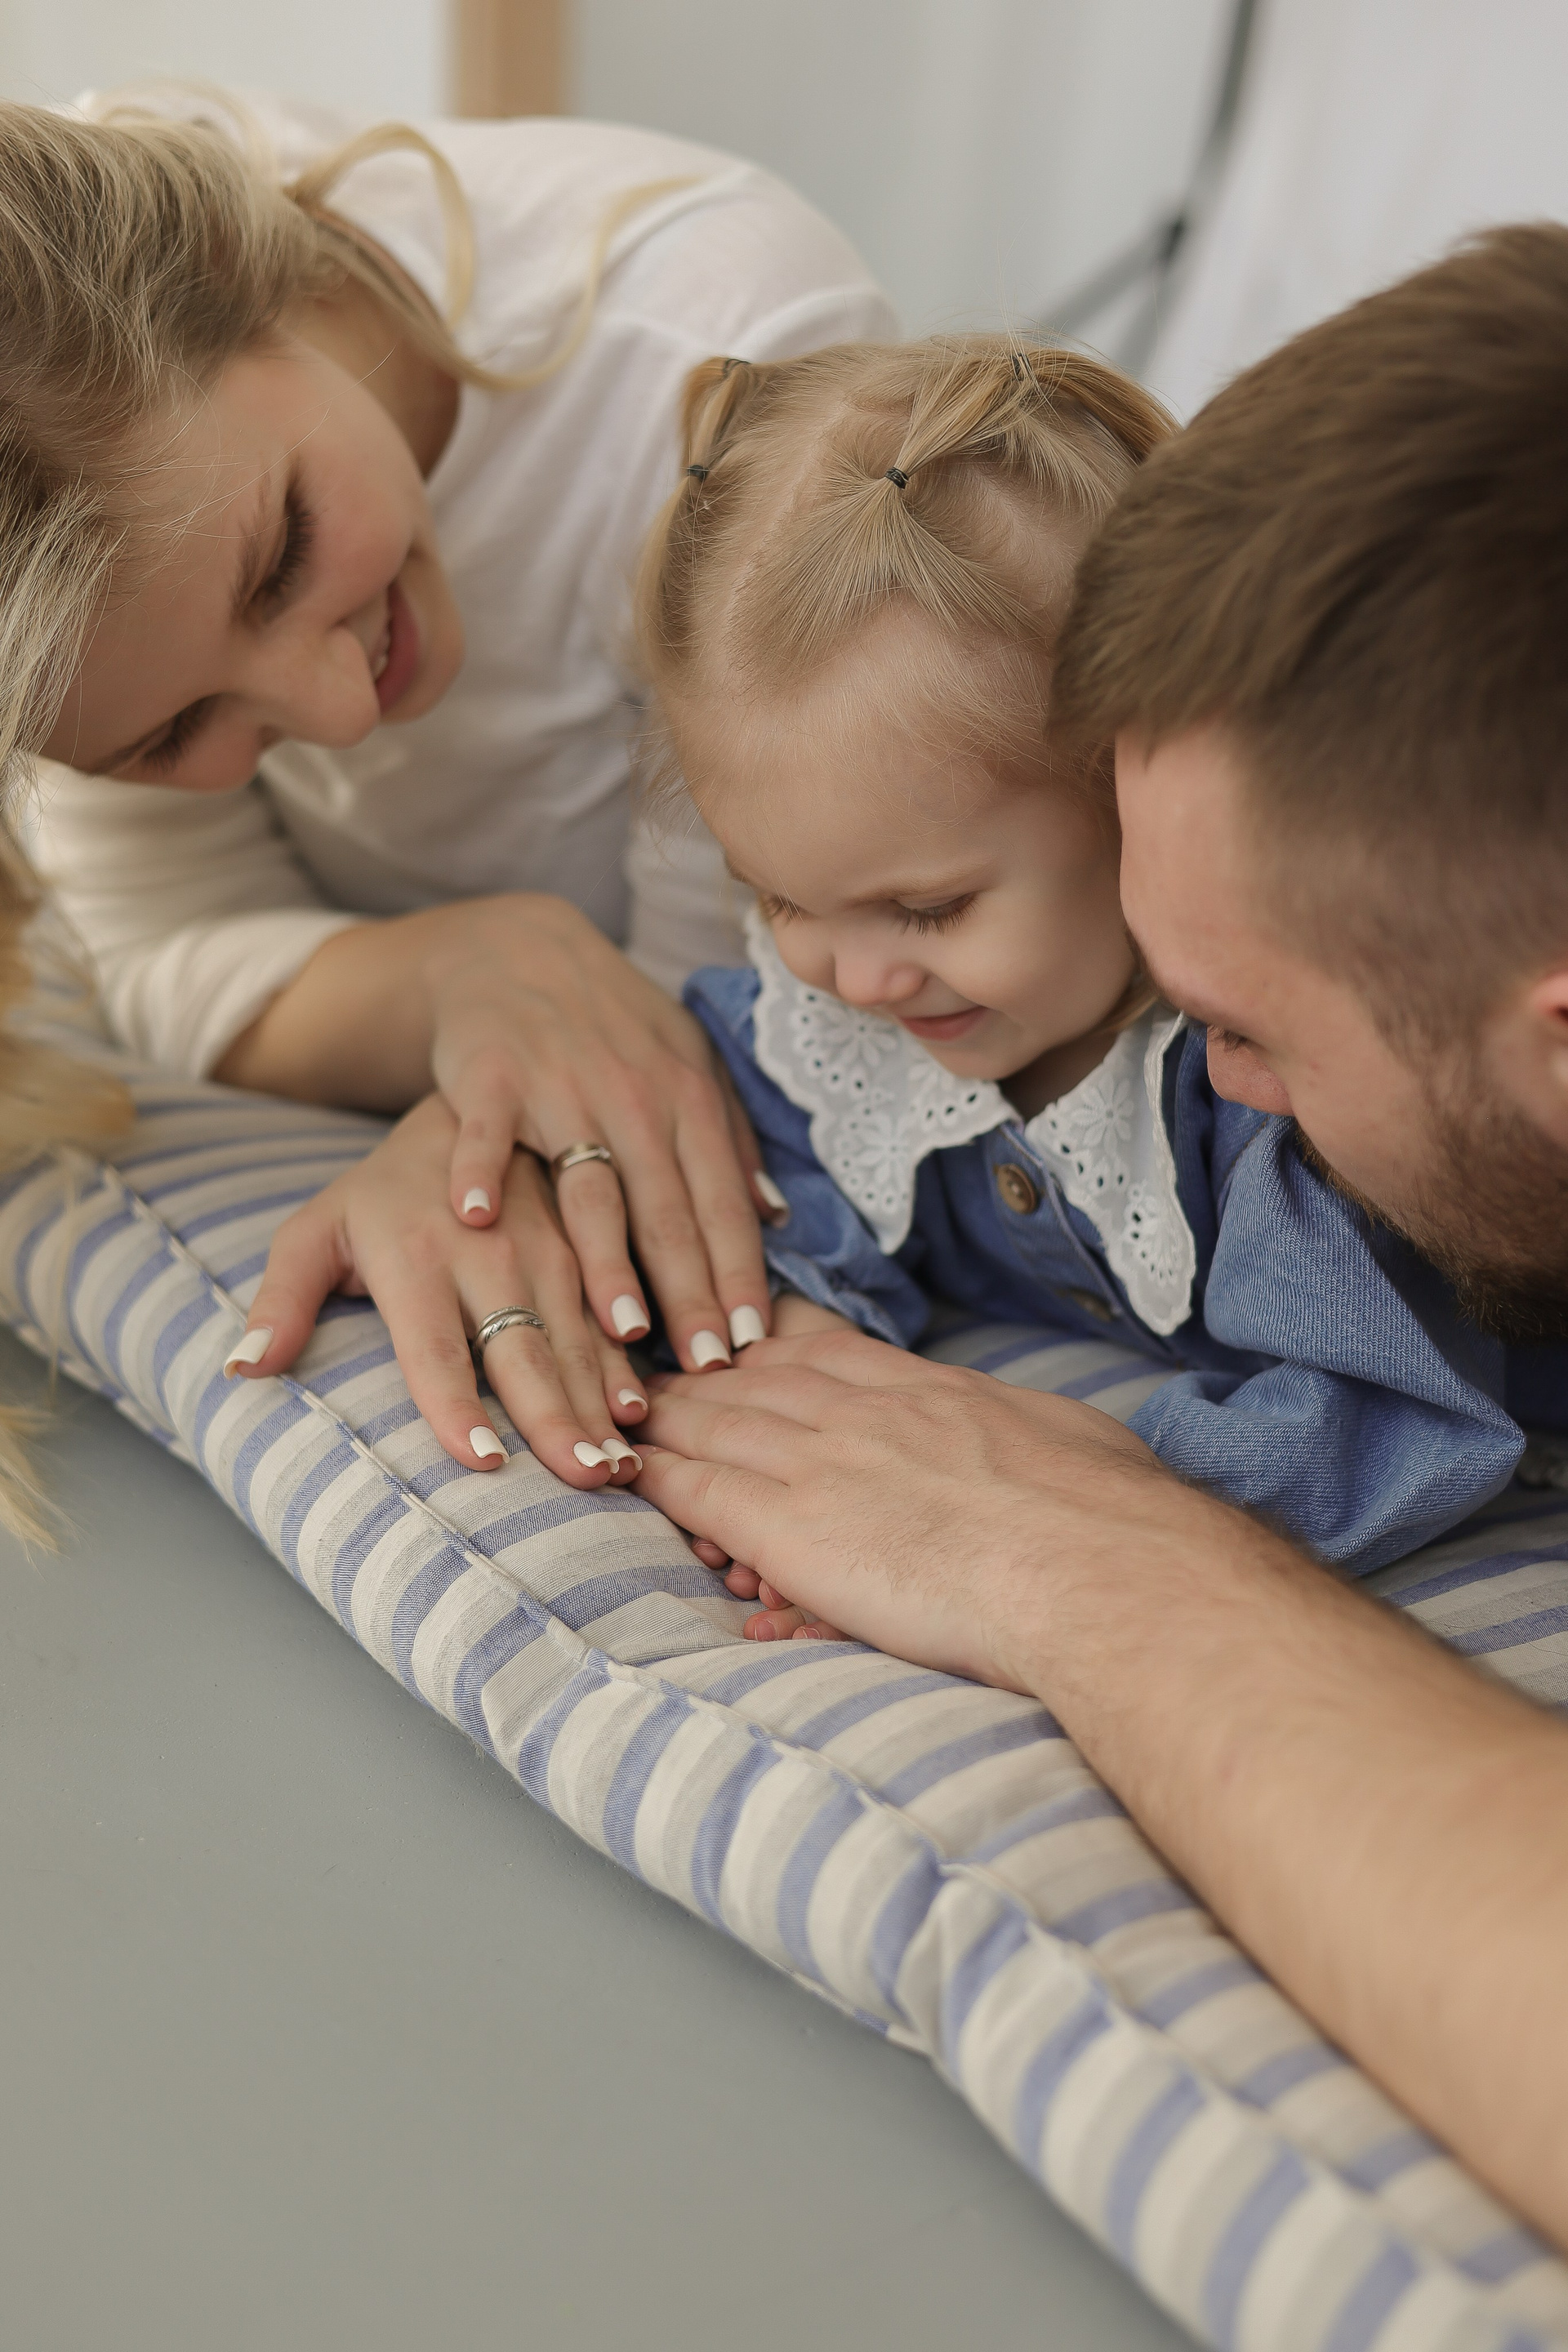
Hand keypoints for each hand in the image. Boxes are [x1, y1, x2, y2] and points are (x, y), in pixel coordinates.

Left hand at [223, 1093, 649, 1484]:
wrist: (464, 1113)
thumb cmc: (380, 1193)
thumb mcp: (317, 1229)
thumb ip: (282, 1297)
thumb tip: (242, 1367)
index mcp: (414, 1259)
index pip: (435, 1348)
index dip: (458, 1405)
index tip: (483, 1460)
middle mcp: (487, 1257)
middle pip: (521, 1353)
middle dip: (555, 1418)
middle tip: (583, 1478)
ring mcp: (545, 1255)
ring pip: (576, 1342)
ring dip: (599, 1405)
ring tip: (618, 1466)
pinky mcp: (584, 1256)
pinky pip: (607, 1322)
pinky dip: (625, 1371)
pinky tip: (640, 1417)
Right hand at [425, 895, 781, 1372]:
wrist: (522, 947)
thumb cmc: (615, 1024)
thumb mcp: (688, 1066)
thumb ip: (727, 1141)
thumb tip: (774, 1214)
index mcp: (687, 1102)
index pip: (721, 1206)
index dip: (738, 1277)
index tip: (750, 1346)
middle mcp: (633, 1098)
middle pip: (666, 1211)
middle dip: (690, 1292)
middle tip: (704, 1366)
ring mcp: (560, 1088)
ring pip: (588, 1185)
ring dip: (606, 1256)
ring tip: (621, 1325)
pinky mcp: (490, 1077)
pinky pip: (487, 1134)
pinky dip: (482, 1171)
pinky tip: (479, 1219)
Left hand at [633, 1327, 1171, 1685]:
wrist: (1096, 1570)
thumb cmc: (1109, 1520)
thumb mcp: (1068, 1446)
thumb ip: (1030, 1441)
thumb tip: (1045, 1450)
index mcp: (931, 1391)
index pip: (826, 1353)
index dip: (773, 1350)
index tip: (743, 1348)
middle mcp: (866, 1411)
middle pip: (755, 1380)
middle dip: (699, 1376)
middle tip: (653, 1372)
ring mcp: (823, 1461)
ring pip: (714, 1424)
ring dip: (661, 1417)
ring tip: (619, 1412)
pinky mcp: (791, 1526)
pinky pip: (700, 1490)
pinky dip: (655, 1474)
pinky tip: (623, 1466)